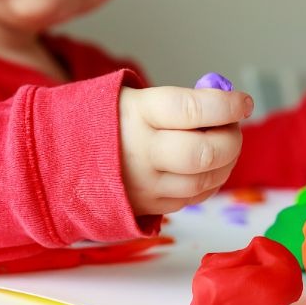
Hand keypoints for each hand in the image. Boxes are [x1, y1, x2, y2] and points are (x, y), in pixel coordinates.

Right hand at [119, 85, 253, 215]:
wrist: (62, 157)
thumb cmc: (110, 120)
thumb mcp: (134, 97)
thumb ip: (181, 102)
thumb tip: (227, 106)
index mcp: (136, 114)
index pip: (192, 110)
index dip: (226, 106)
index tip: (243, 102)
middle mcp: (141, 153)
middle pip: (203, 152)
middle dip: (231, 139)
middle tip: (233, 127)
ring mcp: (145, 185)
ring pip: (204, 181)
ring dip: (226, 162)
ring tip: (223, 145)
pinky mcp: (150, 206)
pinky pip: (194, 197)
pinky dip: (211, 181)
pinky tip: (209, 166)